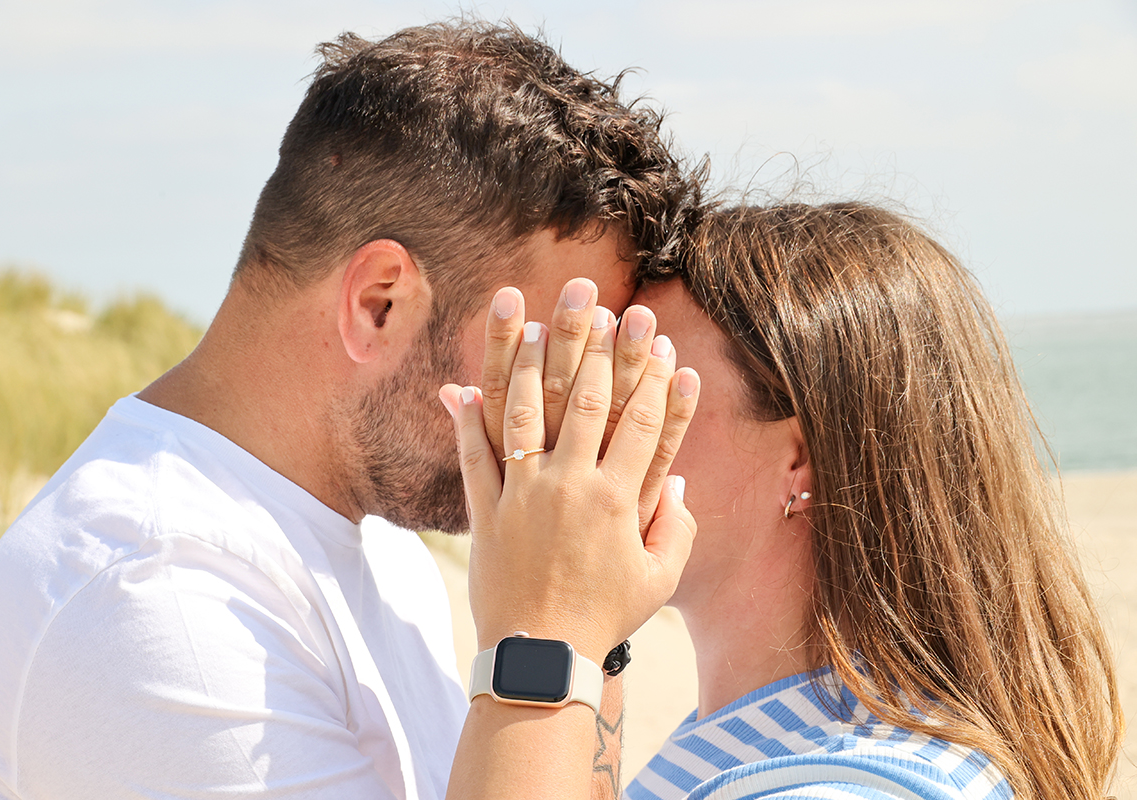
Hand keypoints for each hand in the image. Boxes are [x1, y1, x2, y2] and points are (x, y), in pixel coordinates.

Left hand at [440, 283, 698, 664]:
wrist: (542, 655)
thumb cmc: (605, 618)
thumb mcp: (658, 580)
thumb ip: (676, 528)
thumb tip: (680, 483)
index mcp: (617, 499)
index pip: (639, 423)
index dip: (650, 377)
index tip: (657, 338)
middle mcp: (569, 485)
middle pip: (583, 400)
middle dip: (593, 344)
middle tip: (598, 299)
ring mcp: (523, 494)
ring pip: (524, 415)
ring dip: (527, 364)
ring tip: (531, 321)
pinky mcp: (486, 511)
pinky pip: (473, 458)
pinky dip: (465, 420)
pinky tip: (461, 384)